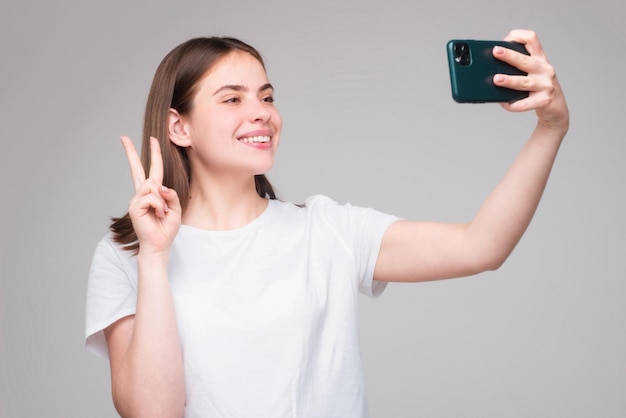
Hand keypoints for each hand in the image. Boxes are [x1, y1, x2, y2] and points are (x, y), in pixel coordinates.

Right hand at [121, 136, 181, 253]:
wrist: (159, 244)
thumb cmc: (166, 228)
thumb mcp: (175, 208)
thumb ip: (170, 194)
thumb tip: (159, 186)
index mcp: (152, 193)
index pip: (151, 170)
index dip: (152, 154)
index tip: (151, 139)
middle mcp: (142, 194)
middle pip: (137, 169)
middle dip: (131, 152)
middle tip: (123, 138)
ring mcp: (136, 199)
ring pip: (152, 186)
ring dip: (163, 201)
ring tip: (162, 213)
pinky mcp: (134, 206)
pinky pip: (152, 198)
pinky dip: (159, 206)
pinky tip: (158, 215)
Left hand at [492, 29, 569, 136]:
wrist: (557, 107)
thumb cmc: (539, 88)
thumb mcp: (532, 72)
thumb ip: (517, 67)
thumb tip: (490, 69)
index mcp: (539, 58)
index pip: (532, 39)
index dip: (518, 36)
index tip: (504, 40)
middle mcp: (544, 69)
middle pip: (525, 60)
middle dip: (510, 55)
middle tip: (496, 52)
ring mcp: (545, 84)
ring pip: (525, 82)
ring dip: (509, 80)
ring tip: (497, 79)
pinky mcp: (544, 100)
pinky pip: (526, 103)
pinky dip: (513, 105)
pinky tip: (504, 103)